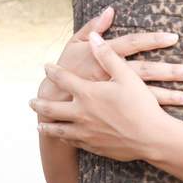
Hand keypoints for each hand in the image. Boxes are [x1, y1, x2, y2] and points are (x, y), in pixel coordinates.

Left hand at [32, 32, 182, 161]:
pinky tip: (62, 138)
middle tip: (31, 101)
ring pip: (59, 130)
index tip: (46, 67)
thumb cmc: (140, 104)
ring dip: (47, 127)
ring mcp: (86, 132)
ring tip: (39, 125)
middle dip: (40, 104)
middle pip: (52, 109)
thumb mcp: (126, 75)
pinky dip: (63, 138)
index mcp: (87, 93)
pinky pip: (72, 142)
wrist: (152, 138)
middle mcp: (81, 114)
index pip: (63, 79)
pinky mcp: (93, 146)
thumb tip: (94, 36)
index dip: (53, 72)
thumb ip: (107, 55)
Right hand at [37, 6, 182, 103]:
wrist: (54, 104)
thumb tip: (110, 10)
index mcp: (102, 56)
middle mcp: (110, 76)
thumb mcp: (75, 44)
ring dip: (169, 96)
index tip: (173, 37)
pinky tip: (172, 120)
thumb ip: (92, 28)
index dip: (152, 40)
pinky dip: (156, 114)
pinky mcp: (114, 112)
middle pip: (145, 71)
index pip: (133, 44)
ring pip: (145, 96)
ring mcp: (113, 96)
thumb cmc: (67, 69)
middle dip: (169, 71)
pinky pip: (138, 112)